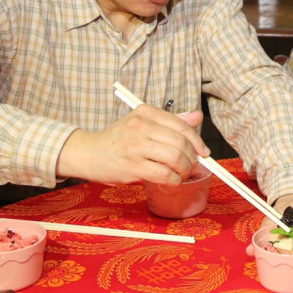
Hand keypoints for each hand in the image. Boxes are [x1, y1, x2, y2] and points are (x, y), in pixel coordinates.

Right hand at [56, 106, 208, 184]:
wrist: (89, 154)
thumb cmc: (119, 139)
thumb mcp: (143, 123)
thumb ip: (170, 121)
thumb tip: (197, 117)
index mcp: (145, 112)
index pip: (181, 125)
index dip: (197, 140)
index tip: (203, 151)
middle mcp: (140, 126)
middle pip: (180, 142)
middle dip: (192, 157)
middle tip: (191, 164)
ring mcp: (135, 147)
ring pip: (175, 157)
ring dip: (184, 169)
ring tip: (182, 172)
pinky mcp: (133, 166)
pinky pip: (164, 174)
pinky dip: (174, 179)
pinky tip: (172, 180)